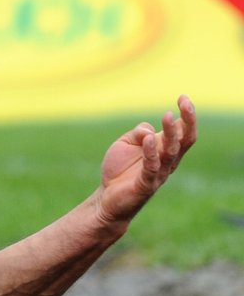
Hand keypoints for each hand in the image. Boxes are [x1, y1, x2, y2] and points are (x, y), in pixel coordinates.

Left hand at [96, 95, 196, 226]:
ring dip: (170, 133)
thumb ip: (138, 133)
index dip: (186, 115)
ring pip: (171, 151)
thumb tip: (148, 129)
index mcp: (164, 149)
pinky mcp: (146, 184)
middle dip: (188, 120)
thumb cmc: (119, 169)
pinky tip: (148, 140)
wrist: (107, 197)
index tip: (183, 97)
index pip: (183, 131)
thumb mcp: (125, 143)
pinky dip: (150, 153)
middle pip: (184, 140)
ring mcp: (159, 173)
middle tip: (185, 103)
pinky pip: (152, 168)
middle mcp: (167, 160)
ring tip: (167, 116)